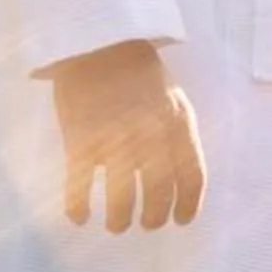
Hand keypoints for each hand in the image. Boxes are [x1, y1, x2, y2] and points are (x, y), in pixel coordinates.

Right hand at [45, 40, 206, 232]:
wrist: (98, 46)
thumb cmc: (140, 76)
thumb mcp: (174, 101)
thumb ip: (180, 137)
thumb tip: (184, 180)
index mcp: (179, 124)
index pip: (193, 177)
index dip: (188, 205)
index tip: (181, 221)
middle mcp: (151, 135)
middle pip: (159, 193)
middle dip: (154, 218)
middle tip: (147, 225)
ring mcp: (114, 140)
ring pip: (121, 199)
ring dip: (119, 220)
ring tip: (117, 225)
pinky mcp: (80, 142)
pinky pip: (80, 188)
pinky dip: (78, 209)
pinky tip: (80, 216)